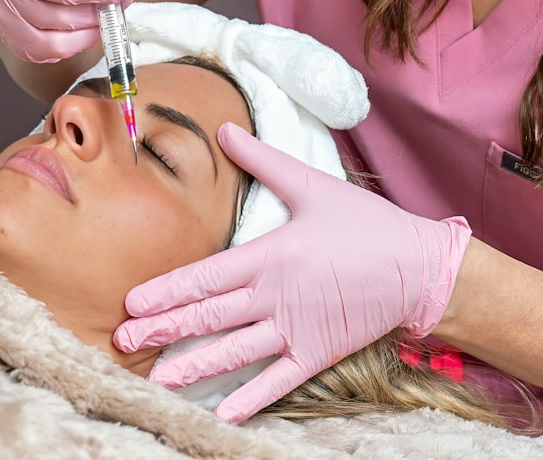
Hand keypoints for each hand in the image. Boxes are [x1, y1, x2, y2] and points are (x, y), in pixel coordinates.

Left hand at [113, 124, 471, 423]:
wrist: (419, 267)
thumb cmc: (365, 223)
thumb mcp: (312, 184)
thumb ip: (263, 160)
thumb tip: (225, 128)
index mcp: (269, 255)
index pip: (205, 277)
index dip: (165, 291)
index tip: (132, 303)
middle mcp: (275, 296)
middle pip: (208, 317)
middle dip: (162, 330)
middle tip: (123, 341)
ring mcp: (295, 329)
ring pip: (234, 352)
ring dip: (193, 366)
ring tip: (156, 379)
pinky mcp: (317, 352)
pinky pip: (277, 381)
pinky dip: (249, 399)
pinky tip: (221, 414)